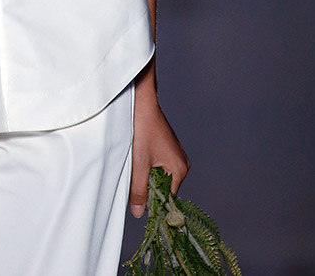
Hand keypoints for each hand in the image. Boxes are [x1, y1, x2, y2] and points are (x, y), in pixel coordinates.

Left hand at [129, 89, 189, 218]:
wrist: (142, 101)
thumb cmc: (142, 128)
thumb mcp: (138, 162)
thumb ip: (139, 189)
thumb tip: (139, 213)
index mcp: (179, 169)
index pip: (167, 198)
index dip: (153, 202)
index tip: (138, 201)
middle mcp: (181, 163)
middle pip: (163, 187)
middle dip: (147, 186)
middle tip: (133, 175)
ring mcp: (175, 154)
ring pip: (158, 176)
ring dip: (145, 174)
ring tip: (135, 162)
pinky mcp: (167, 148)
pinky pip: (157, 165)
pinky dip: (146, 165)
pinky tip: (137, 155)